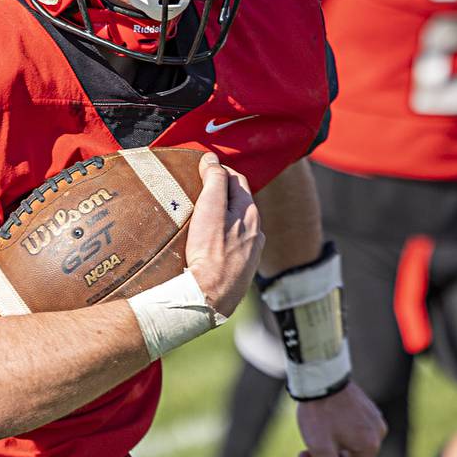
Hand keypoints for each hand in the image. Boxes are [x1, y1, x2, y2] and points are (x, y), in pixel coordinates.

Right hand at [184, 152, 263, 317]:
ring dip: (224, 215)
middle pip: (239, 202)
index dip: (219, 171)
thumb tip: (213, 159)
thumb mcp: (210, 208)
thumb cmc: (210, 252)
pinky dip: (224, 236)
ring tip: (204, 215)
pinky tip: (210, 242)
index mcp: (251, 214)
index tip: (201, 169)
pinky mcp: (242, 269)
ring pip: (238, 224)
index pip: (237, 180)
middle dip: (223, 192)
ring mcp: (251, 252)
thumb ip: (214, 181)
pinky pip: (234, 244)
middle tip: (200, 189)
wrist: (210, 296)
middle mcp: (256, 232)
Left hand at [295, 382, 386, 456]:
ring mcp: (373, 419)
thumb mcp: (322, 448)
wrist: (319, 374)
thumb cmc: (319, 412)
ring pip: (350, 446)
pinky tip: (319, 431)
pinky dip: (336, 436)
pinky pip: (352, 431)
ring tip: (305, 447)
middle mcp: (377, 433)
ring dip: (328, 450)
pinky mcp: (366, 409)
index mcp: (369, 446)